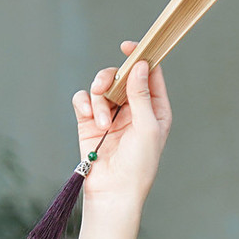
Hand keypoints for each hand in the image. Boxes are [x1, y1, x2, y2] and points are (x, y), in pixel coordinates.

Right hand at [69, 43, 168, 238]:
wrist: (114, 192)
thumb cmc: (138, 165)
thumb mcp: (146, 128)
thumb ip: (142, 95)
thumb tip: (139, 64)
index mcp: (155, 109)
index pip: (149, 74)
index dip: (141, 57)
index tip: (128, 47)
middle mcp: (133, 109)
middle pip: (121, 75)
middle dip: (111, 78)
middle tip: (106, 86)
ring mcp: (111, 114)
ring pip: (100, 86)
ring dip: (98, 99)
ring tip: (101, 122)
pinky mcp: (90, 122)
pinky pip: (83, 99)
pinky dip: (84, 105)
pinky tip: (90, 119)